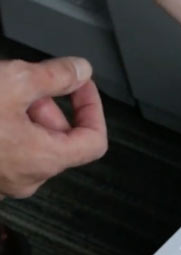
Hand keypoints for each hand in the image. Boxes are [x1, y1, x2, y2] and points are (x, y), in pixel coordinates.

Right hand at [0, 57, 107, 198]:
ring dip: (21, 113)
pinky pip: (6, 149)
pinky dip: (4, 126)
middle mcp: (26, 178)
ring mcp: (3, 180)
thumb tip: (79, 71)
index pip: (95, 140)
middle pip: (59, 137)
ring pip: (29, 142)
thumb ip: (53, 76)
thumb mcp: (10, 83)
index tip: (81, 85)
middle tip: (24, 80)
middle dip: (46, 103)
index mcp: (45, 160)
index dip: (93, 108)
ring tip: (1, 92)